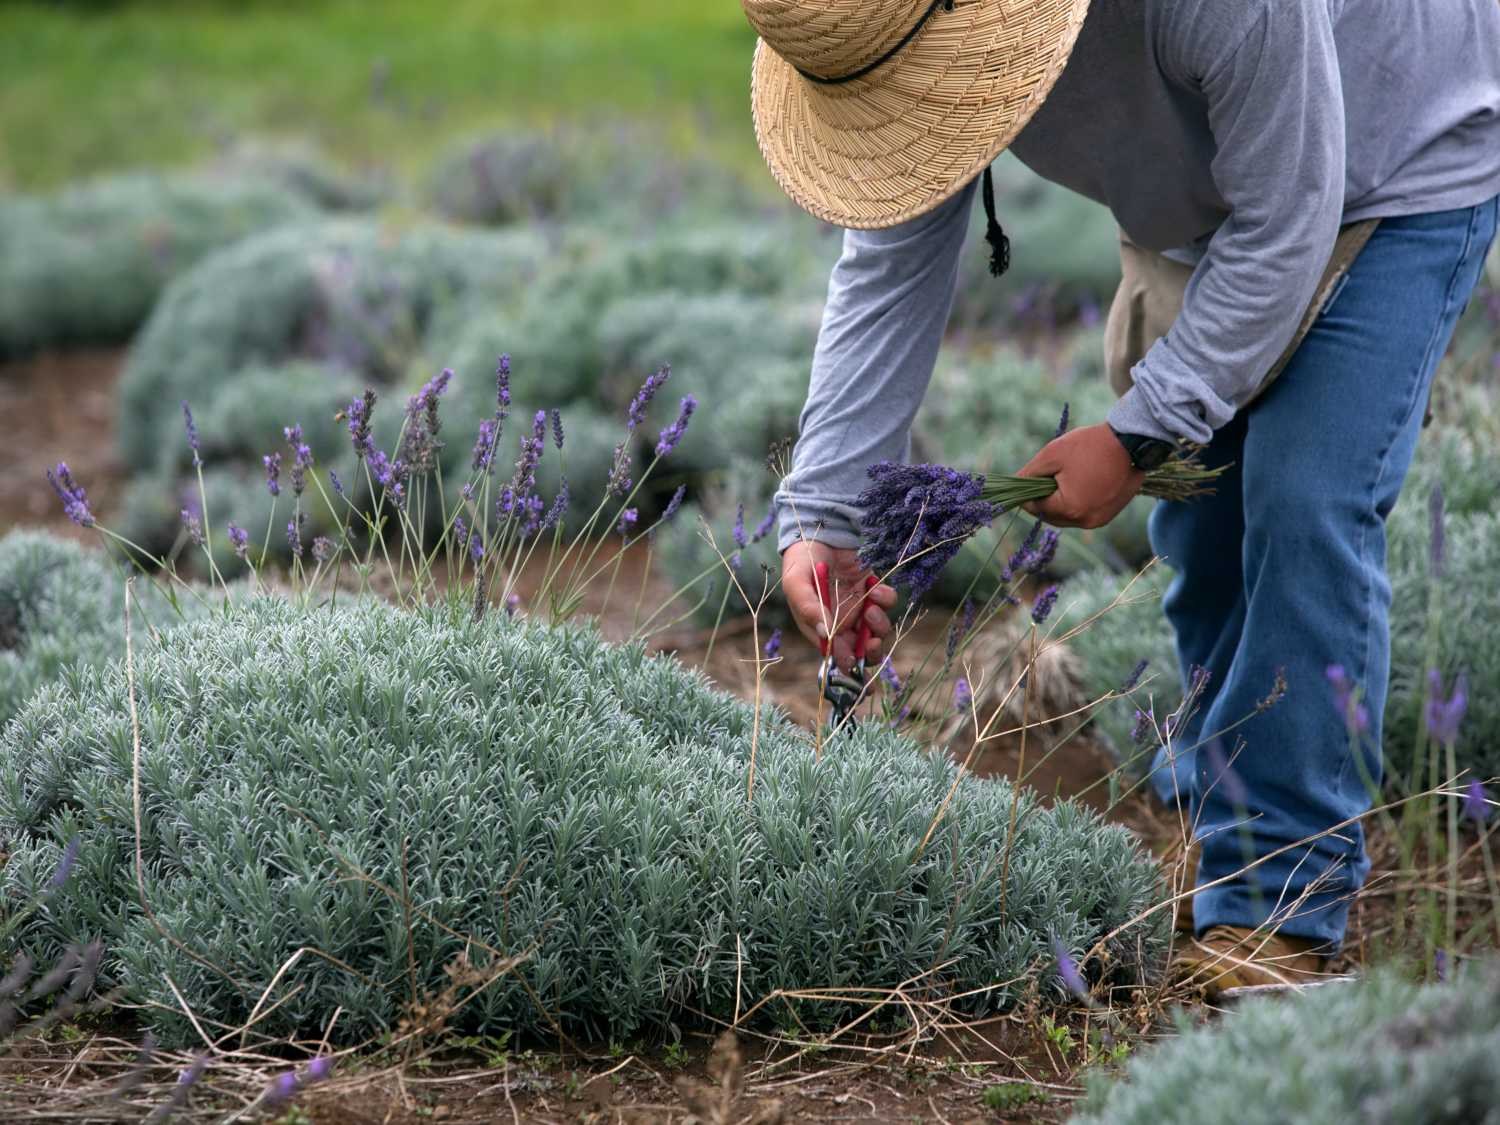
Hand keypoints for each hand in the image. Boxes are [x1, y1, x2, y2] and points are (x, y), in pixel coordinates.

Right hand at [781, 540, 896, 670]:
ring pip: (879, 630)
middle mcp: (842, 624)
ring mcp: (859, 608)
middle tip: (872, 641)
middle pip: (863, 651)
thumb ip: (808, 608)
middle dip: (871, 651)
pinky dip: (885, 599)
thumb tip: (826, 635)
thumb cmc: (801, 561)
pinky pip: (887, 603)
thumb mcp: (797, 583)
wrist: (819, 532)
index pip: (836, 656)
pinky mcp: (873, 592)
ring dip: (879, 624)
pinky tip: (874, 587)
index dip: (847, 663)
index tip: (853, 661)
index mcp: (820, 629)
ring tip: (870, 608)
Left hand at [1017, 423, 1145, 528]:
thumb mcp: (1051, 455)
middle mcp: (1086, 521)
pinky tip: (1077, 484)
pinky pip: (1083, 514)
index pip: (1037, 508)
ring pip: (1067, 517)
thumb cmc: (1088, 445)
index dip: (1027, 495)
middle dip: (1043, 500)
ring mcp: (1100, 520)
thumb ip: (1030, 474)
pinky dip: (1076, 503)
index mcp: (1070, 509)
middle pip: (1051, 516)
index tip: (1025, 482)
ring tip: (1061, 479)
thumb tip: (1015, 484)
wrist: (1129, 441)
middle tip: (1042, 479)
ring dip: (1059, 503)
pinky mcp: (1109, 515)